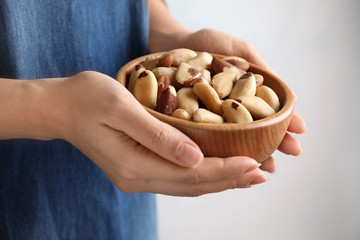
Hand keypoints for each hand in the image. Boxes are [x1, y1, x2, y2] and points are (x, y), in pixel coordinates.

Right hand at [53, 71, 265, 195]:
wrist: (61, 107)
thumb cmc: (88, 99)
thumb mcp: (123, 110)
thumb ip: (158, 136)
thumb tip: (196, 158)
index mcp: (134, 165)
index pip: (190, 174)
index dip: (224, 170)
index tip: (253, 163)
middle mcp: (137, 177)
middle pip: (192, 184)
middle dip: (228, 179)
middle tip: (261, 172)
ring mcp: (137, 175)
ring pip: (187, 184)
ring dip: (219, 179)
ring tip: (248, 174)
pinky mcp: (138, 167)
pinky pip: (177, 176)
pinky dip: (201, 174)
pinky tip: (217, 168)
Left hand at [176, 28, 305, 171]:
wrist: (173, 44)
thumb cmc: (208, 43)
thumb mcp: (238, 49)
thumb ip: (259, 68)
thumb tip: (290, 95)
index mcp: (245, 97)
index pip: (269, 113)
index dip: (285, 122)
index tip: (300, 130)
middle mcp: (230, 112)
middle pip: (256, 131)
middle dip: (276, 142)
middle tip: (293, 151)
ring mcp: (211, 121)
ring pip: (235, 141)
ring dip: (254, 154)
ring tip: (269, 166)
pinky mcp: (190, 126)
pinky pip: (206, 140)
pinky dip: (220, 153)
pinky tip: (232, 165)